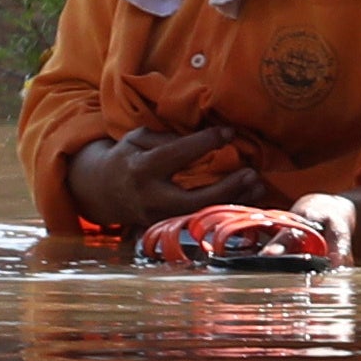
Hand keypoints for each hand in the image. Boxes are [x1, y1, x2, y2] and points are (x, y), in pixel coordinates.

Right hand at [69, 125, 270, 234]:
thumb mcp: (139, 139)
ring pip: (198, 215)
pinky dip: (223, 211)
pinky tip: (247, 201)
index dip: (204, 143)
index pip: (175, 155)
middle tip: (252, 173)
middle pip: (190, 199)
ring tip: (258, 187)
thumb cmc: (127, 157)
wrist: (102, 191)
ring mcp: (157, 218)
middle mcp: (149, 197)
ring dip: (231, 203)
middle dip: (224, 189)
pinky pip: (199, 221)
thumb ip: (167, 138)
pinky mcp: (165, 228)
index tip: (229, 132)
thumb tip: (204, 136)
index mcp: (141, 169)